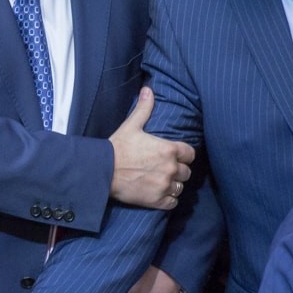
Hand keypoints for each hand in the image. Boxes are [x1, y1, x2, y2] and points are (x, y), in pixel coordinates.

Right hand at [109, 87, 193, 209]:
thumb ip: (144, 108)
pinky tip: (159, 194)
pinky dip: (168, 199)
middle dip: (177, 170)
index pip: (190, 154)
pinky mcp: (157, 201)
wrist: (103, 171)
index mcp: (169, 149)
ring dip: (173, 185)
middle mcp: (171, 168)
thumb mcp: (131, 125)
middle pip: (186, 172)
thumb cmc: (117, 147)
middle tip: (165, 169)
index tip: (174, 156)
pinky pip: (173, 202)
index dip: (183, 155)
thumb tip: (148, 90)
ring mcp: (165, 186)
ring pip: (180, 187)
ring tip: (161, 182)